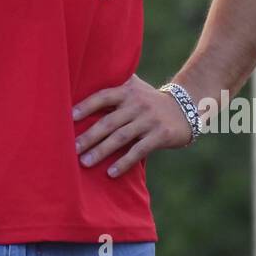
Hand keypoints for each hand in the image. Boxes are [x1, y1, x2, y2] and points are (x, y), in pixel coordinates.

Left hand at [72, 75, 194, 177]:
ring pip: (121, 137)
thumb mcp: (134, 87)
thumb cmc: (149, 100)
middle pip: (109, 121)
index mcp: (127, 91)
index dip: (86, 106)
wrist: (186, 107)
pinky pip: (139, 151)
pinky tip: (110, 173)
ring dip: (101, 151)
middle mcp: (137, 104)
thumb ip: (114, 87)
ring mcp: (149, 120)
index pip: (103, 97)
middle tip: (71, 147)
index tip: (69, 117)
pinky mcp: (160, 135)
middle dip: (89, 136)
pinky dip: (124, 163)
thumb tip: (82, 82)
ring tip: (85, 162)